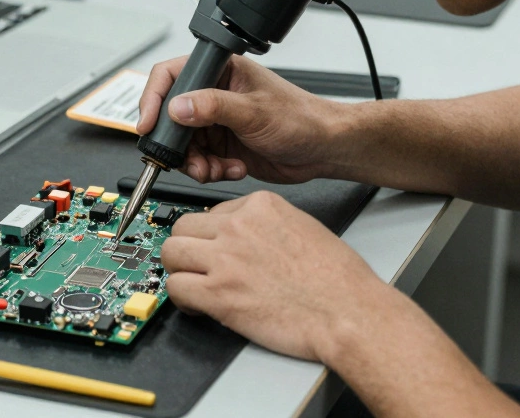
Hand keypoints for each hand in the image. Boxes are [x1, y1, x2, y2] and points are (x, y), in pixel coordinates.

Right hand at [136, 54, 343, 183]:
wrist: (322, 150)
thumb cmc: (301, 118)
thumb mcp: (254, 111)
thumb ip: (213, 107)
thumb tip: (178, 107)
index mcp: (221, 71)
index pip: (171, 75)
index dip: (154, 99)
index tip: (147, 124)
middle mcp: (214, 94)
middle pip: (172, 116)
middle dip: (177, 143)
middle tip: (184, 159)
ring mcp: (217, 121)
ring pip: (184, 144)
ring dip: (195, 162)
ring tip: (214, 168)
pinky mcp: (222, 145)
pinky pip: (200, 160)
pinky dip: (210, 169)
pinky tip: (232, 168)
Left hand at [160, 191, 387, 363]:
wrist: (348, 312)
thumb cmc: (338, 280)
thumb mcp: (303, 227)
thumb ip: (268, 225)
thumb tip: (247, 234)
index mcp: (261, 206)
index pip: (213, 211)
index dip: (212, 234)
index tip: (215, 249)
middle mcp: (239, 226)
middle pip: (184, 226)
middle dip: (188, 247)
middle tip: (197, 265)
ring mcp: (225, 259)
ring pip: (171, 252)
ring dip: (178, 269)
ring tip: (192, 283)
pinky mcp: (218, 294)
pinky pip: (175, 287)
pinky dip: (181, 299)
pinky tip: (196, 306)